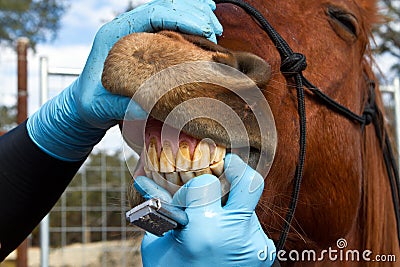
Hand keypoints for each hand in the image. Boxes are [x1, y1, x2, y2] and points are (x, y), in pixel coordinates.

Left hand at [27, 0, 222, 160]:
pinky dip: (190, 21)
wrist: (86, 103)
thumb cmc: (91, 103)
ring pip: (171, 11)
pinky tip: (205, 23)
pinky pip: (171, 25)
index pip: (151, 14)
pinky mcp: (148, 43)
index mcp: (116, 35)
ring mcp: (139, 34)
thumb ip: (118, 105)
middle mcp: (129, 29)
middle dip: (193, 14)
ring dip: (195, 15)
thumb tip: (146, 107)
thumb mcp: (99, 106)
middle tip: (214, 31)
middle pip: (165, 7)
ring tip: (215, 27)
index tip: (202, 30)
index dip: (180, 17)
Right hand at [135, 154, 275, 266]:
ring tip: (213, 220)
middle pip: (249, 180)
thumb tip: (150, 182)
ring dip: (230, 205)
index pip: (205, 183)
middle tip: (223, 167)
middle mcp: (236, 235)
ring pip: (246, 203)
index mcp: (206, 232)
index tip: (184, 200)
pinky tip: (223, 235)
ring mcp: (255, 243)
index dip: (191, 188)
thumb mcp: (158, 246)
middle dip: (235, 167)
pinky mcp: (263, 252)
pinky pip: (250, 223)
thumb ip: (162, 212)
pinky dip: (235, 223)